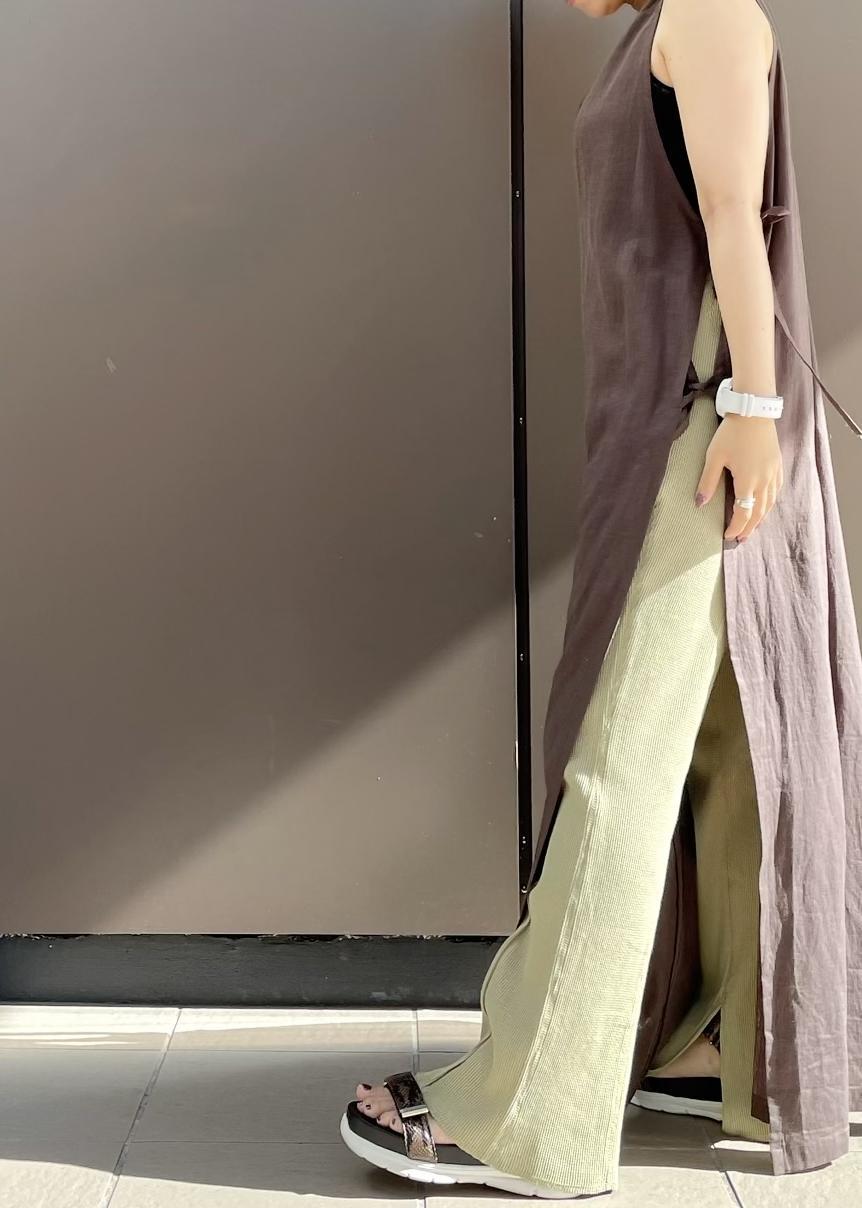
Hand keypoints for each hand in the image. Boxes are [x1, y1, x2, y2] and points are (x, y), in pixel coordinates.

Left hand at [695, 414, 782, 541]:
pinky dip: (770, 503)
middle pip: (758, 513)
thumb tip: (699, 503)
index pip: (743, 514)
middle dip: (749, 528)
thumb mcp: (714, 457)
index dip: (736, 528)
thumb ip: (707, 482)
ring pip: (770, 503)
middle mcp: (764, 481)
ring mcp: (774, 473)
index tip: (728, 536)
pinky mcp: (778, 464)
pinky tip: (765, 505)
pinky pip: (777, 490)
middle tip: (741, 539)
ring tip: (752, 527)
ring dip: (761, 518)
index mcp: (748, 482)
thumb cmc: (731, 433)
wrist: (753, 411)